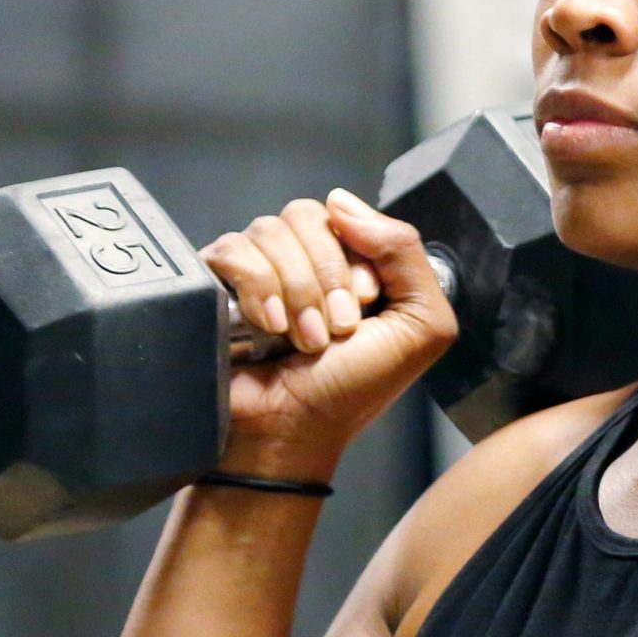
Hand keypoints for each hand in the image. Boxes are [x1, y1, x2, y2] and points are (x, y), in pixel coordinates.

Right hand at [197, 190, 459, 479]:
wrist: (290, 433)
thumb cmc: (351, 391)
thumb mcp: (420, 327)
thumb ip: (408, 254)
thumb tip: (344, 203)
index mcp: (351, 262)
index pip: (350, 216)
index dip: (359, 261)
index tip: (364, 309)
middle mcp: (304, 259)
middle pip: (307, 215)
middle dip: (326, 278)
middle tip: (334, 331)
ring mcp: (258, 268)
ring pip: (270, 230)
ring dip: (296, 291)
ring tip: (302, 340)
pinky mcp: (217, 281)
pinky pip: (233, 250)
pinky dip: (257, 289)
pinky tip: (268, 328)